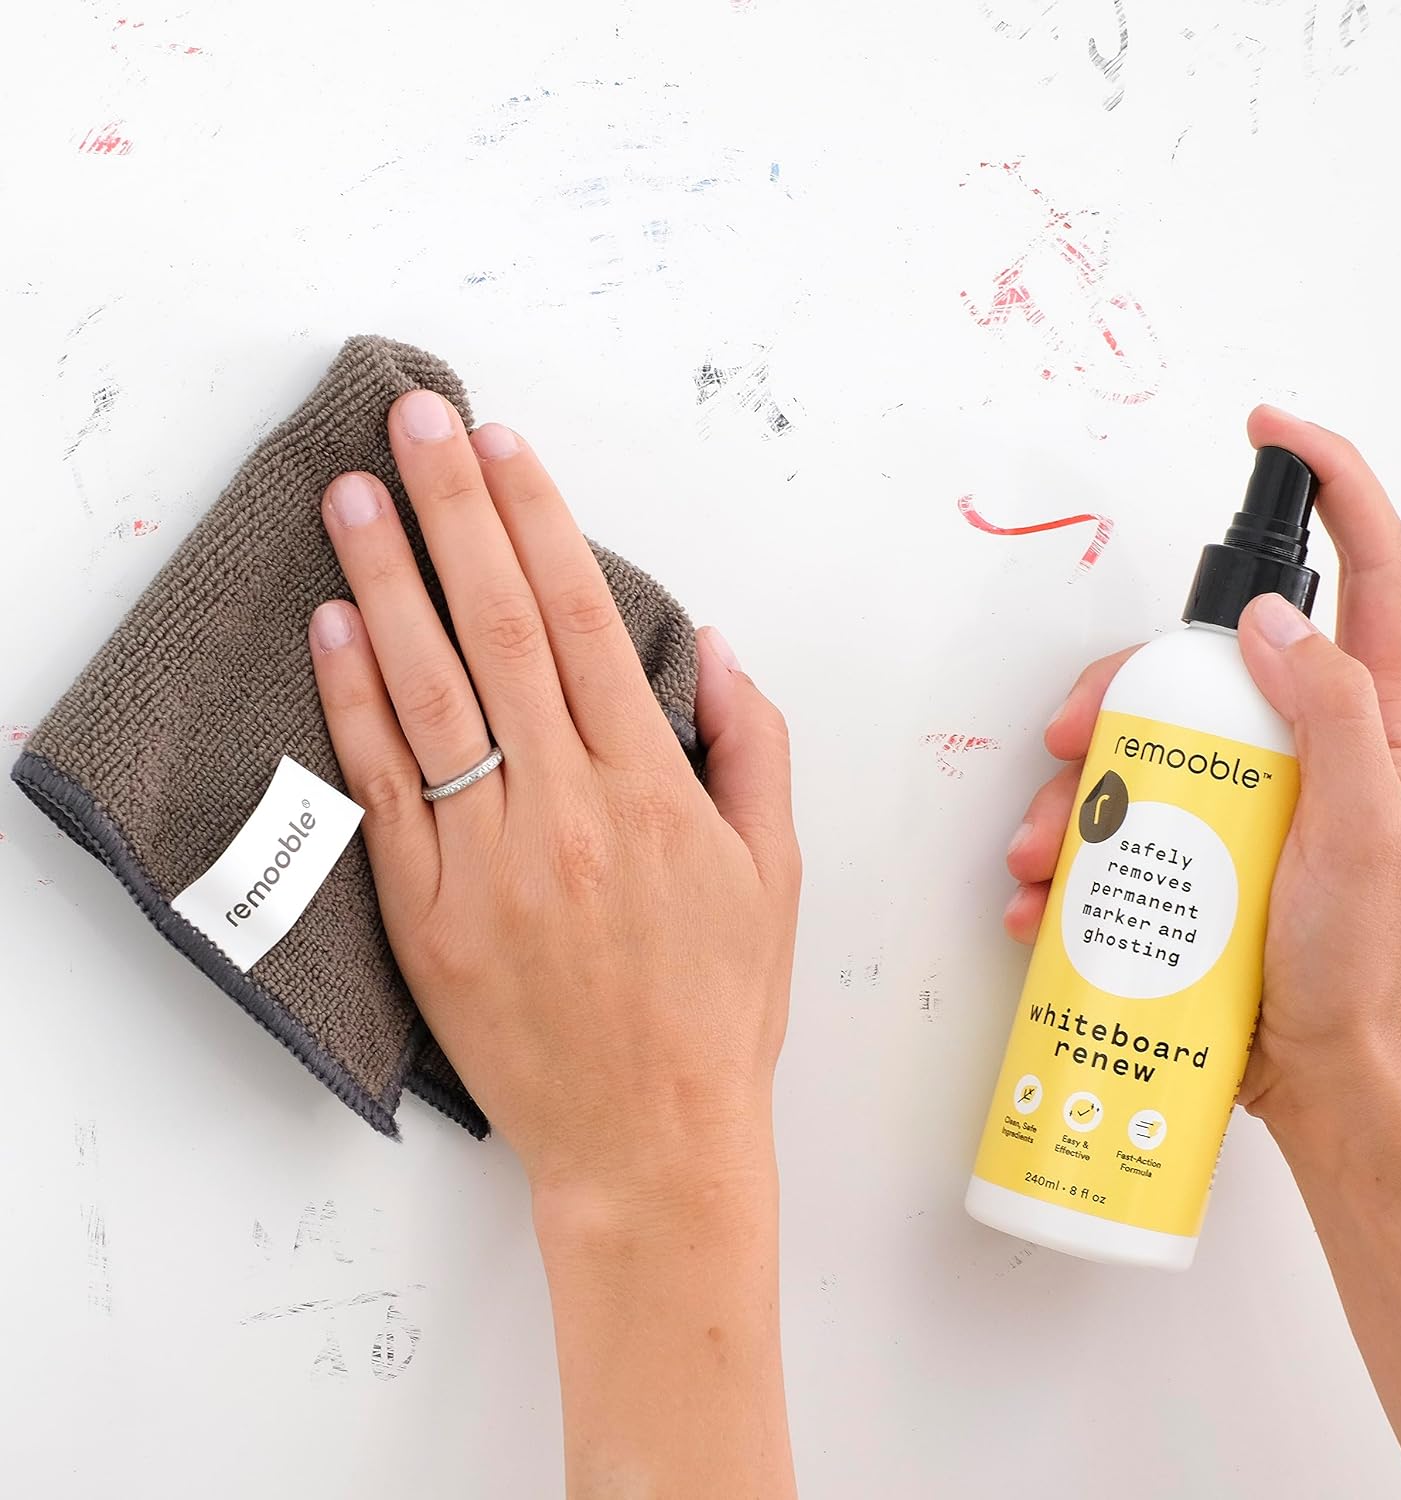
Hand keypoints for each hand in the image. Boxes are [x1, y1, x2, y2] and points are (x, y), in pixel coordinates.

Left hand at [308, 391, 800, 1497]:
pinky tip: (330, 631)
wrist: (649, 1143)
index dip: (540, 521)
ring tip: (353, 497)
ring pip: (429, 693)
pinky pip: (385, 793)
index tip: (505, 445)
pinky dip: (352, 706)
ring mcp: (488, 861)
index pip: (584, 623)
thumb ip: (753, 751)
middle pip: (499, 628)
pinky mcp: (428, 915)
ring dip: (386, 583)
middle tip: (416, 420)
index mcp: (654, 791)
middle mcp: (565, 809)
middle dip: (456, 511)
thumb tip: (711, 652)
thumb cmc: (719, 1010)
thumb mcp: (775, 875)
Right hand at [1003, 404, 1400, 1128]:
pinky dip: (1069, 851)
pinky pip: (1118, 821)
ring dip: (1076, 790)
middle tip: (1072, 741)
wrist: (1323, 1078)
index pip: (1372, 567)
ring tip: (1045, 856)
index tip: (1271, 434)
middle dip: (1119, 688)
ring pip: (1141, 741)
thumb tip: (1263, 622)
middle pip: (1200, 661)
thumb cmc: (1358, 962)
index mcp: (1375, 718)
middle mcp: (1303, 742)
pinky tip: (1046, 895)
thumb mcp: (1365, 827)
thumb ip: (1333, 712)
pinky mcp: (1193, 850)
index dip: (1333, 485)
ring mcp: (1242, 796)